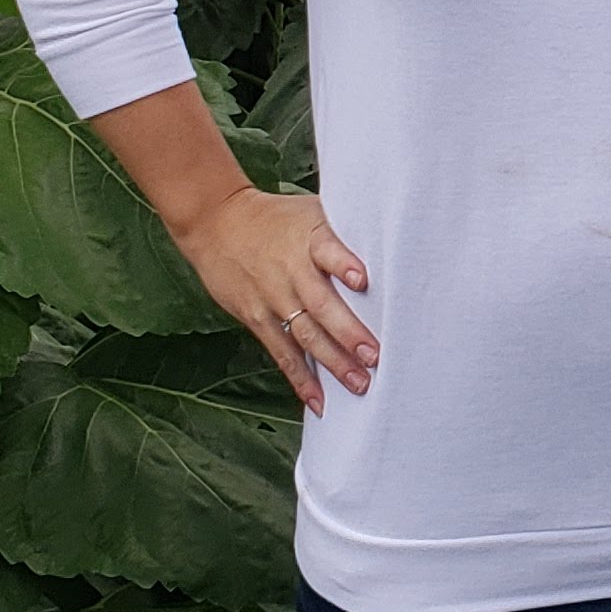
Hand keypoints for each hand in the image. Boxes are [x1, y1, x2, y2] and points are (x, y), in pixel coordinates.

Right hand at [170, 184, 373, 411]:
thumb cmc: (277, 218)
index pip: (328, 249)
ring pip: (305, 334)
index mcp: (309, 238)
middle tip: (374, 356)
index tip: (363, 279)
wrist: (216, 223)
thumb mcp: (311, 211)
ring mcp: (273, 297)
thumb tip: (394, 237)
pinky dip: (301, 378)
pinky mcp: (256, 318)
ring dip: (333, 362)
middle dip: (348, 332)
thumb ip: (345, 231)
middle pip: (321, 304)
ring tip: (359, 383)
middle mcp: (291, 270)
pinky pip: (282, 352)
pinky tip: (319, 399)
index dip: (344, 264)